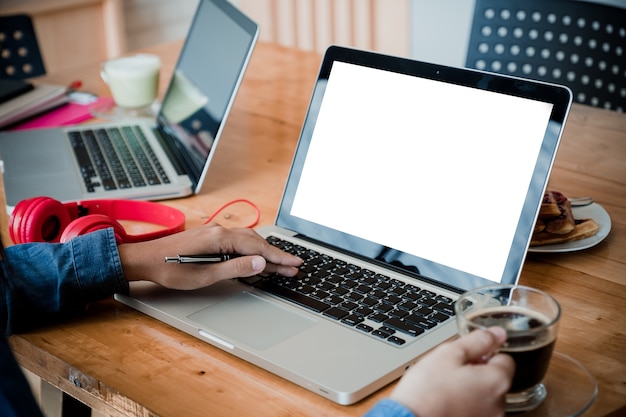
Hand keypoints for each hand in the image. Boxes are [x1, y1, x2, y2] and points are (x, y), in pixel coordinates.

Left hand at [118, 223, 301, 289]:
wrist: (145, 259)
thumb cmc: (170, 269)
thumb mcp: (203, 275)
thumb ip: (234, 268)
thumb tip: (259, 262)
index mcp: (219, 238)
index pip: (257, 247)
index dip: (278, 256)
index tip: (294, 263)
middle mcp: (219, 230)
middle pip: (256, 241)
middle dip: (276, 254)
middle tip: (294, 266)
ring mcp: (215, 231)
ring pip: (248, 238)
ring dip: (265, 251)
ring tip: (281, 263)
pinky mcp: (210, 235)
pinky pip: (238, 239)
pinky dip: (253, 247)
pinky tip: (257, 254)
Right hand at [390, 327, 513, 416]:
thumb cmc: (427, 391)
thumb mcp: (449, 354)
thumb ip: (478, 341)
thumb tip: (497, 333)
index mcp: (496, 381)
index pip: (505, 358)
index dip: (484, 353)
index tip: (466, 356)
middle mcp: (499, 404)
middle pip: (494, 378)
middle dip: (476, 372)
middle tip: (451, 372)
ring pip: (485, 396)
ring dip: (471, 390)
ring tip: (445, 389)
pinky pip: (476, 410)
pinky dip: (465, 405)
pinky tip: (447, 403)